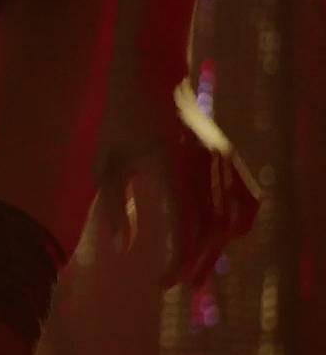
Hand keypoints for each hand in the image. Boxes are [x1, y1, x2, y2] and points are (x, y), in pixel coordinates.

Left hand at [97, 81, 261, 288]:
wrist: (153, 70)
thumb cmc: (121, 117)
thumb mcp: (107, 162)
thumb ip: (113, 207)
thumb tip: (123, 250)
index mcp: (174, 169)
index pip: (187, 230)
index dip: (178, 263)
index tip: (161, 284)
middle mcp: (206, 167)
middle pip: (215, 232)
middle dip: (198, 264)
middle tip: (175, 284)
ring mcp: (223, 161)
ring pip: (235, 219)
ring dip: (218, 249)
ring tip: (196, 270)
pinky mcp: (229, 157)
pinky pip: (247, 199)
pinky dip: (239, 224)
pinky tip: (222, 239)